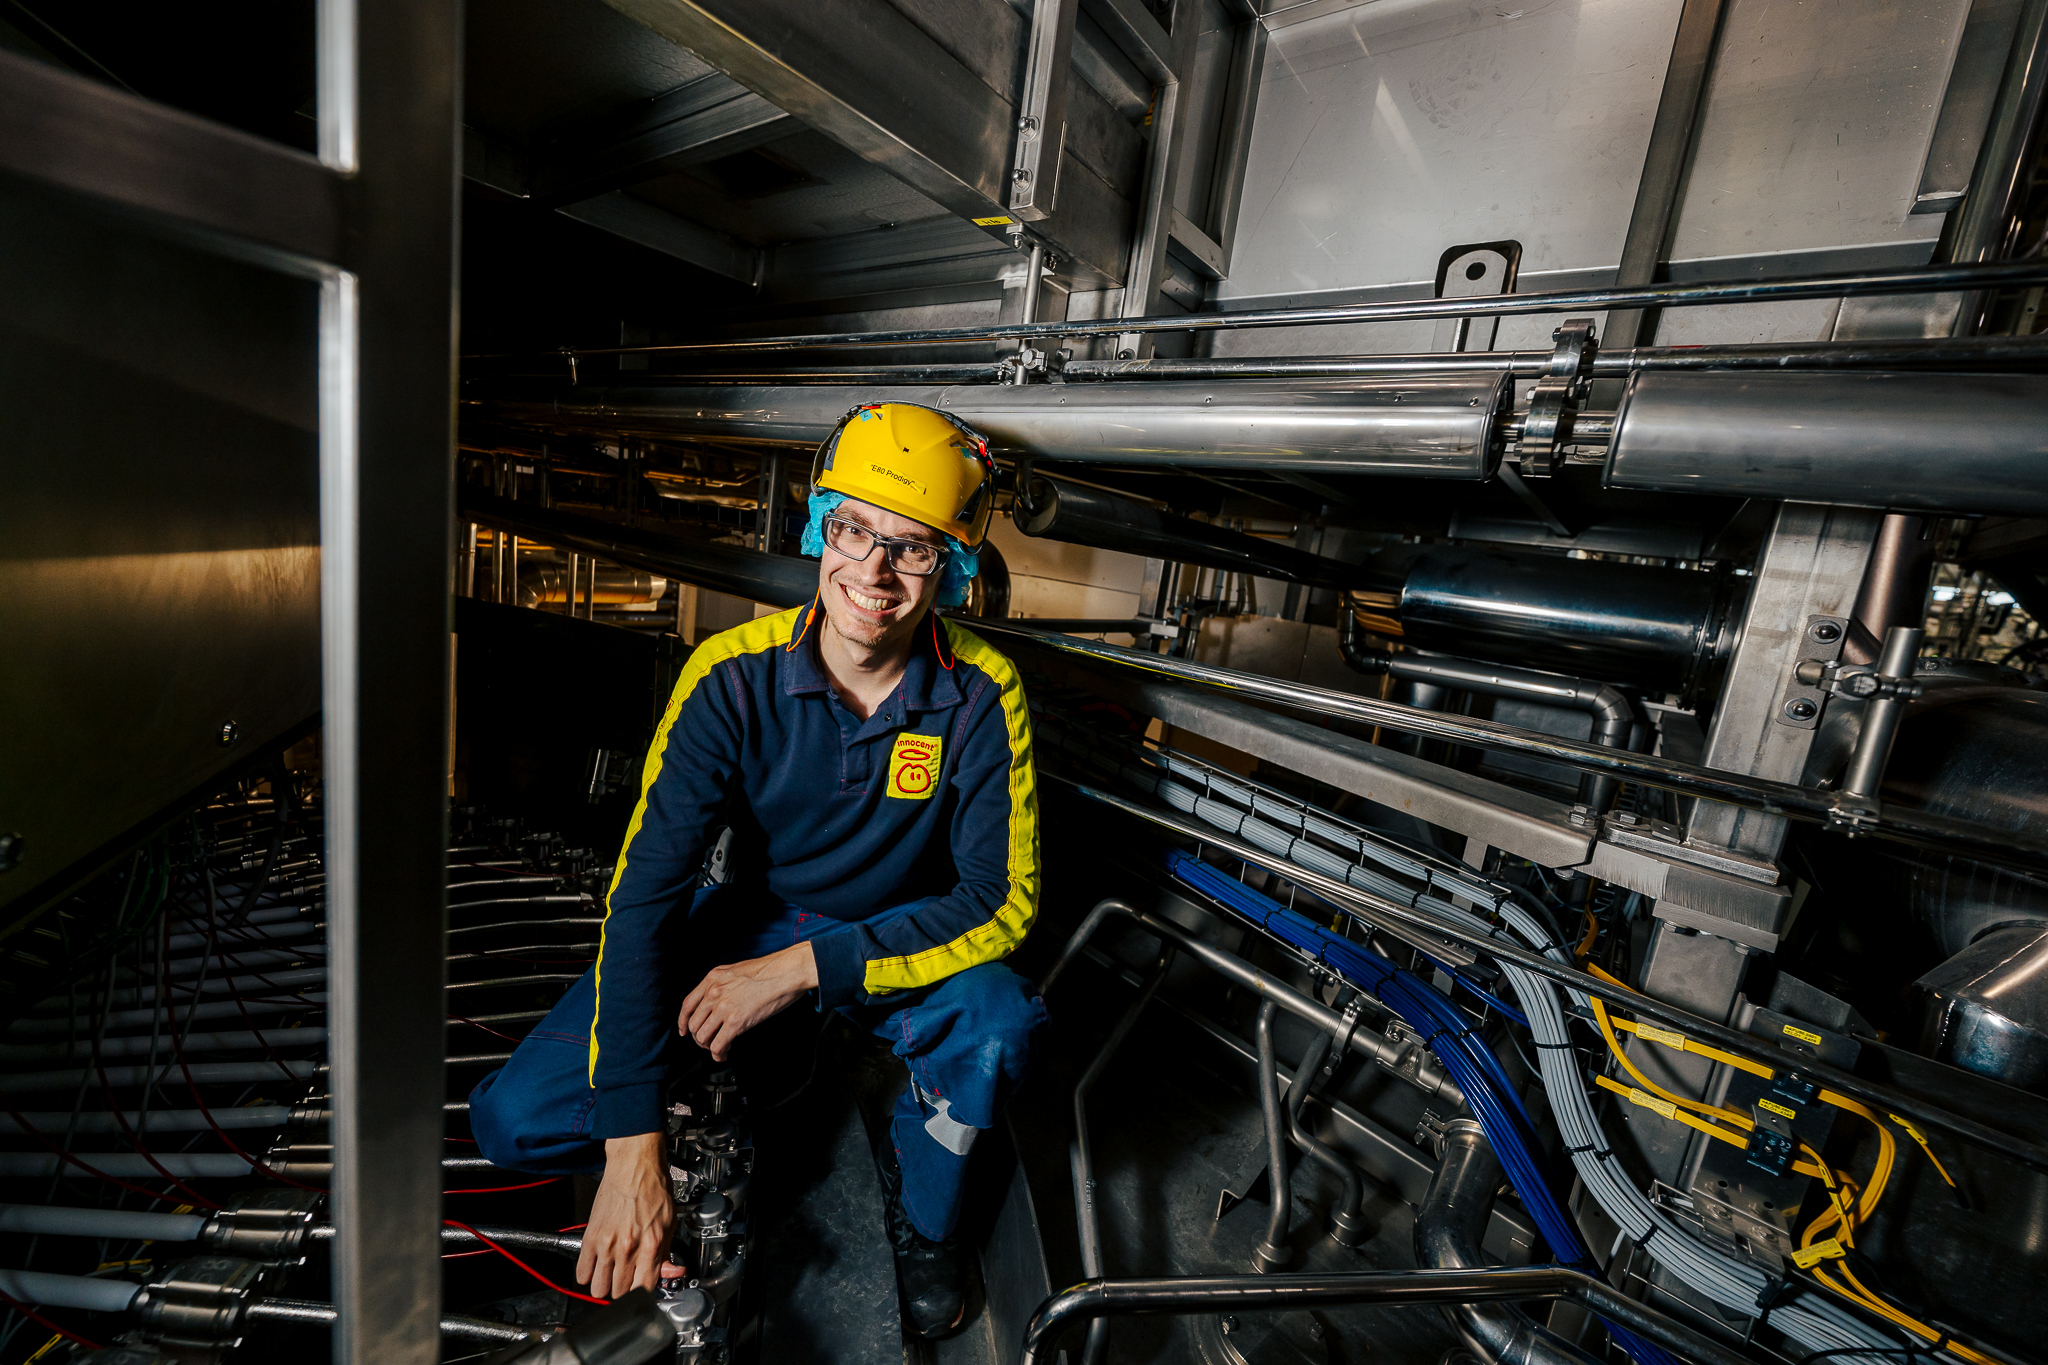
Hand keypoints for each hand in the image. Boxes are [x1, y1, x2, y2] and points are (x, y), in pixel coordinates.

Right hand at [577, 1133, 683, 1296]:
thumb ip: (667, 1252)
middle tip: (628, 1278)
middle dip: (624, 1290)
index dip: (644, 1292)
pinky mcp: (590, 1237)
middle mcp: (627, 1249)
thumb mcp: (670, 1222)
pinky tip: (597, 1266)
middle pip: (619, 1293)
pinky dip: (588, 1275)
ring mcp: (606, 1245)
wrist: (634, 1165)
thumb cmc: (653, 1187)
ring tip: (612, 1274)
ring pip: (599, 1289)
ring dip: (605, 1285)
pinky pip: (581, 1273)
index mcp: (651, 1246)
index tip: (643, 1288)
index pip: (644, 1290)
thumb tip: (669, 1273)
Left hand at [678, 941, 818, 1060]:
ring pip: (702, 1037)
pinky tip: (725, 1053)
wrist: (786, 973)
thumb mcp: (737, 971)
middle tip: (709, 1042)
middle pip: (694, 1024)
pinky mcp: (736, 1021)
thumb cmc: (770, 971)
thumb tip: (718, 1000)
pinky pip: (718, 1045)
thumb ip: (723, 984)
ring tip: (719, 1048)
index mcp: (713, 978)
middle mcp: (714, 992)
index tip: (684, 1031)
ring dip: (709, 1047)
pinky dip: (719, 1054)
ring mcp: (724, 1007)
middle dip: (699, 1038)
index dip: (683, 1021)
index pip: (687, 1004)